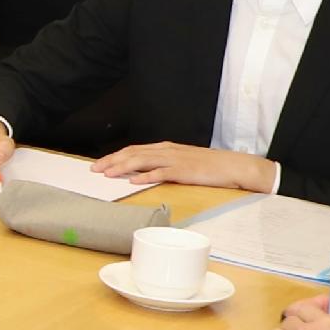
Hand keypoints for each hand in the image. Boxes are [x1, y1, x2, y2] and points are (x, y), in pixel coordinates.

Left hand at [91, 141, 276, 193]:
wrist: (234, 166)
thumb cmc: (208, 166)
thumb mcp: (182, 162)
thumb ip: (162, 165)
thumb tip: (141, 173)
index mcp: (166, 148)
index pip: (135, 150)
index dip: (115, 156)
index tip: (99, 164)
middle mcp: (167, 151)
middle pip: (134, 153)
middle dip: (112, 161)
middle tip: (95, 169)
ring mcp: (175, 160)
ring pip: (143, 161)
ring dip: (123, 167)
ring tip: (108, 174)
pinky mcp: (184, 171)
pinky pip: (161, 173)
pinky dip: (146, 176)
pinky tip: (134, 182)